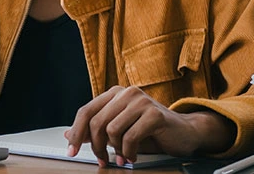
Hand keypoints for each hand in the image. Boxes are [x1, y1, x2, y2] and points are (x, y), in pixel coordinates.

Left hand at [64, 86, 234, 166]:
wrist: (185, 132)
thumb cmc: (151, 131)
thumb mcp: (119, 131)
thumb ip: (95, 131)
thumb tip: (68, 134)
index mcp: (114, 94)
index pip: (86, 111)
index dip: (76, 133)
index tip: (71, 151)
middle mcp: (126, 93)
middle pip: (96, 122)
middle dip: (96, 146)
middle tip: (102, 161)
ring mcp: (141, 101)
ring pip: (111, 130)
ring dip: (115, 151)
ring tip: (123, 158)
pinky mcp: (154, 113)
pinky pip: (130, 137)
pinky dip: (129, 152)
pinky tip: (132, 157)